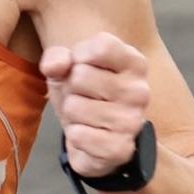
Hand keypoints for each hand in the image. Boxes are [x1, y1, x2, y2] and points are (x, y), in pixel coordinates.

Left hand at [41, 32, 150, 177]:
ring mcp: (132, 121)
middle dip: (70, 87)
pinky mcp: (120, 148)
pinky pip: (77, 135)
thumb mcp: (68, 68)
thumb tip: (54, 66)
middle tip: (83, 96)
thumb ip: (57, 58)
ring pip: (74, 106)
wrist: (96, 139)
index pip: (102, 45)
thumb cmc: (85, 94)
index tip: (82, 65)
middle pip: (80, 75)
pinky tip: (88, 135)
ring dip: (71, 113)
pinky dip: (75, 136)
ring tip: (85, 116)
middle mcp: (139, 90)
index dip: (79, 55)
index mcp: (133, 63)